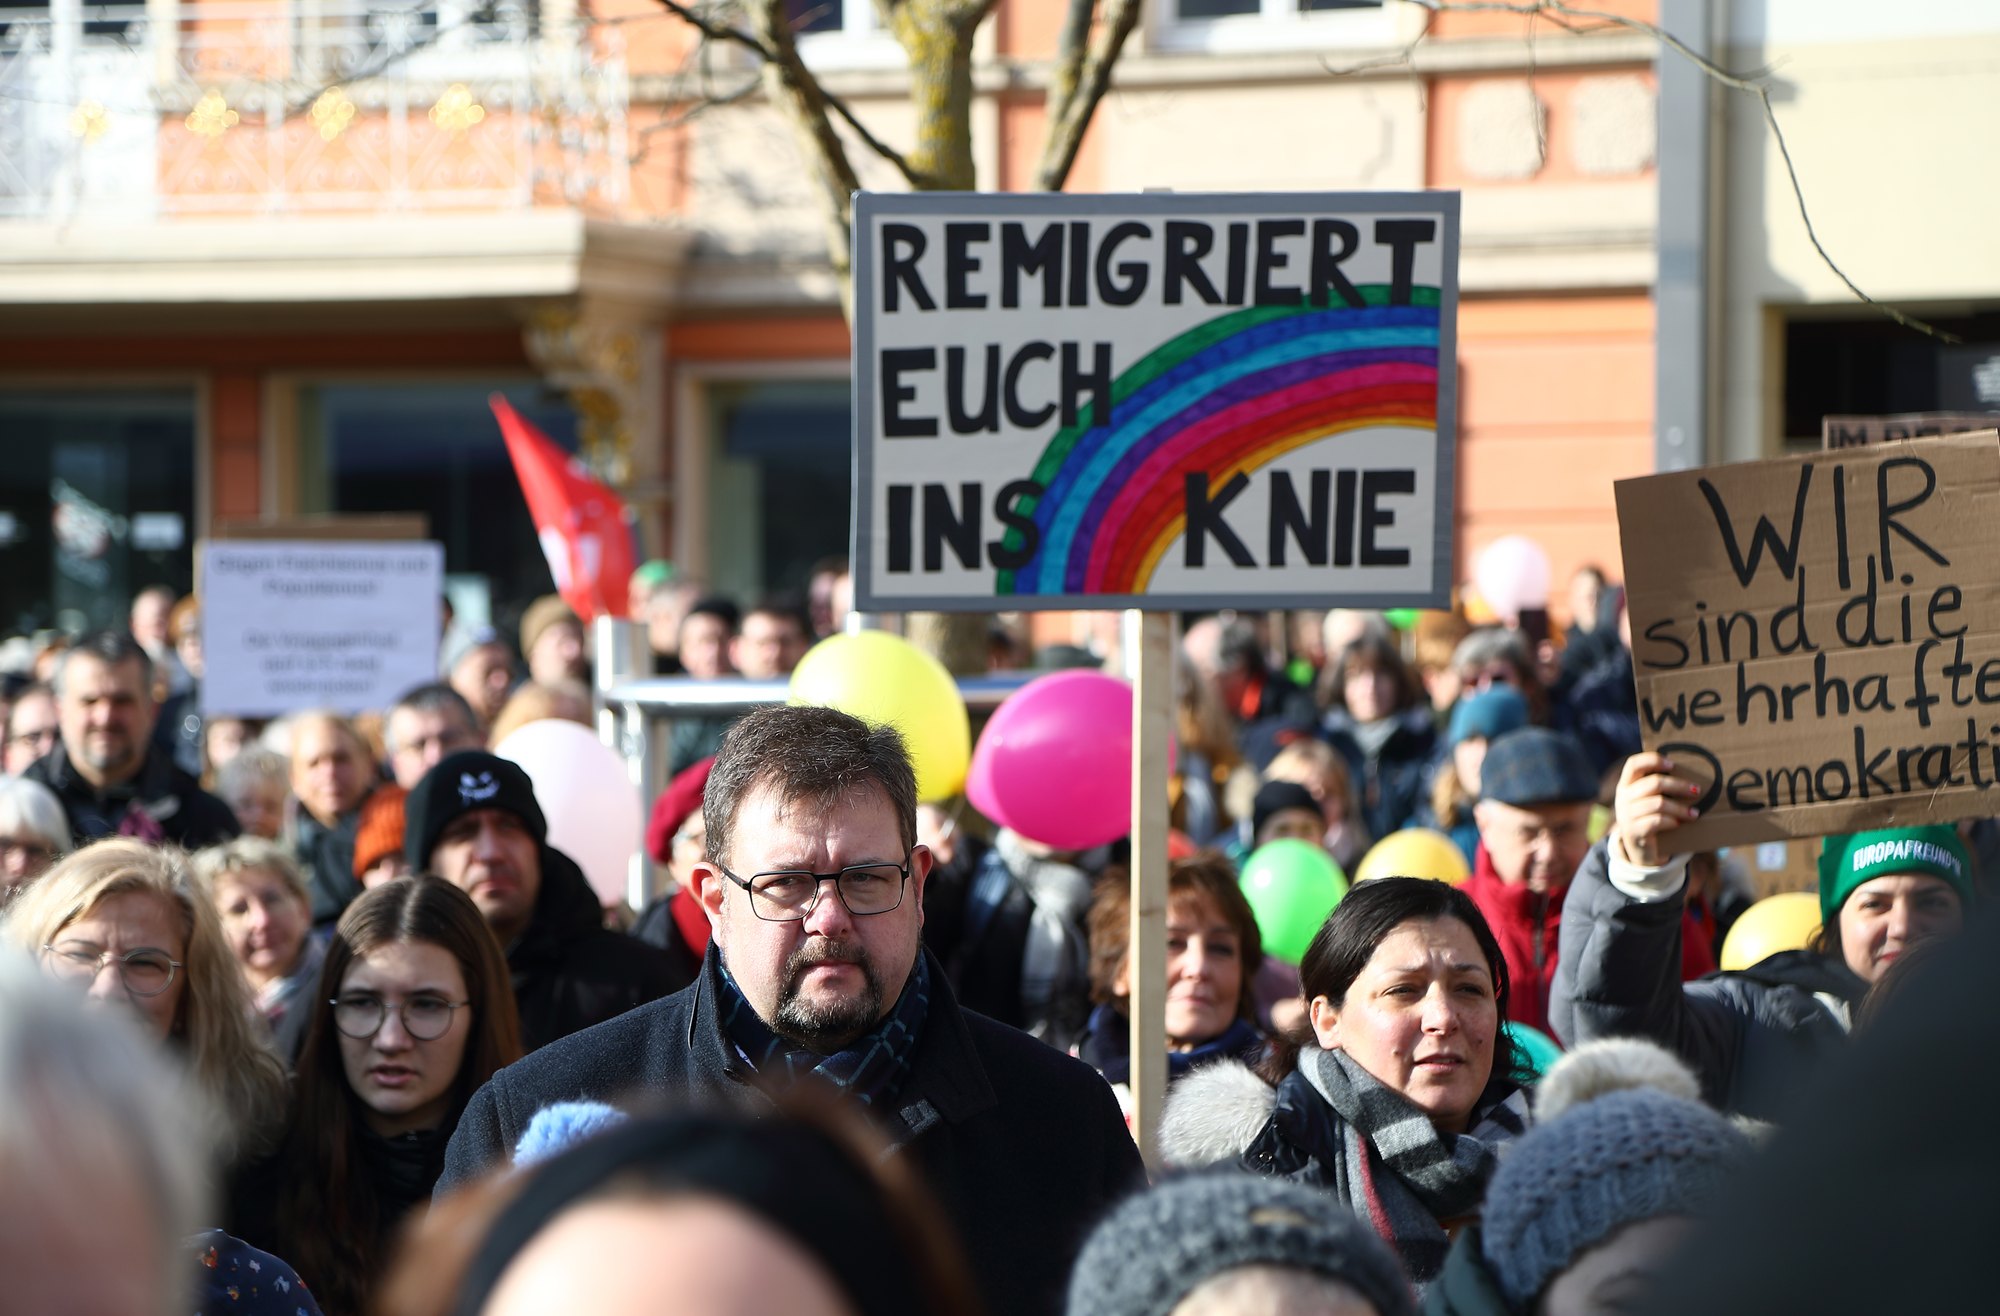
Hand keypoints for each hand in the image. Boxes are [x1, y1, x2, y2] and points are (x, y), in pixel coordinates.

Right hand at [1612, 752, 1701, 867]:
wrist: (1639, 850)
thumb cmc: (1650, 818)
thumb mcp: (1648, 800)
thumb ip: (1658, 788)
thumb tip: (1690, 778)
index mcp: (1626, 785)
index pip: (1633, 764)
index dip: (1652, 760)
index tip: (1673, 764)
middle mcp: (1623, 798)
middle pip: (1654, 783)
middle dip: (1679, 786)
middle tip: (1697, 790)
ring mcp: (1626, 815)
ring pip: (1659, 803)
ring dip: (1681, 808)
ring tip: (1695, 813)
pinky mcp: (1634, 832)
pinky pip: (1657, 821)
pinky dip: (1672, 821)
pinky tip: (1680, 823)